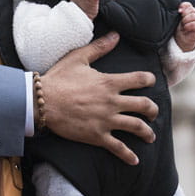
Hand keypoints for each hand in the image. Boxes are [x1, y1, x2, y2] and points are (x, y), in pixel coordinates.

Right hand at [38, 32, 157, 165]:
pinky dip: (128, 155)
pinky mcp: (97, 136)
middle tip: (153, 113)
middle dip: (152, 110)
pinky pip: (118, 148)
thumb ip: (99, 47)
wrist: (41, 102)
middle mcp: (112, 102)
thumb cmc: (58, 78)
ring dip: (147, 132)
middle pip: (144, 106)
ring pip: (136, 127)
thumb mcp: (78, 58)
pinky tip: (135, 160)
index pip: (139, 79)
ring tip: (150, 136)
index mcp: (109, 82)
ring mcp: (106, 120)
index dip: (149, 80)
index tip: (151, 82)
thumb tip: (115, 35)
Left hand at [174, 2, 194, 51]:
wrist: (182, 40)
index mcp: (189, 11)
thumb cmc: (179, 29)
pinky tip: (186, 28)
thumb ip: (178, 13)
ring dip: (186, 20)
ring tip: (183, 25)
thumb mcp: (177, 19)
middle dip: (184, 14)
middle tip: (181, 21)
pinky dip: (189, 25)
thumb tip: (178, 9)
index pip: (188, 4)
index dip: (183, 6)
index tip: (178, 11)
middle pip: (191, 9)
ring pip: (194, 15)